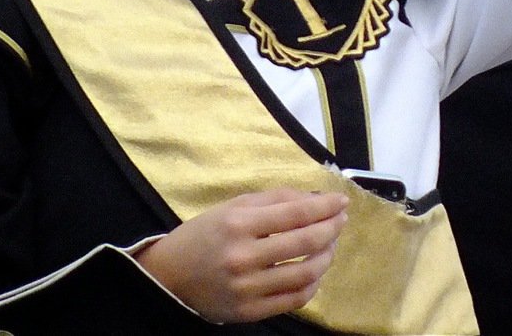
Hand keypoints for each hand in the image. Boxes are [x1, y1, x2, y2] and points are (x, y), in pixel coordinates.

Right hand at [135, 188, 347, 323]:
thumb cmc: (205, 234)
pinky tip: (315, 270)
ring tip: (330, 244)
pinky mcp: (251, 312)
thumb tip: (315, 198)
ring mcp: (248, 288)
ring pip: (306, 273)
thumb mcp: (233, 207)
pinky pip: (295, 299)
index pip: (295, 213)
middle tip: (341, 219)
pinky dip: (313, 283)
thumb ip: (274, 200)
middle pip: (306, 242)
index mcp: (238, 224)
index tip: (341, 201)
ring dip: (327, 256)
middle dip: (332, 228)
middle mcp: (243, 257)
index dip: (324, 206)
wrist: (170, 276)